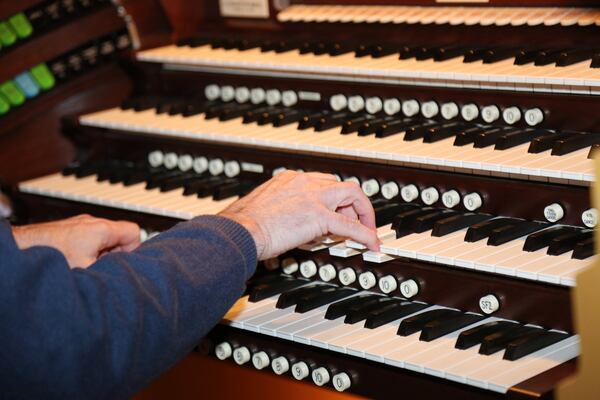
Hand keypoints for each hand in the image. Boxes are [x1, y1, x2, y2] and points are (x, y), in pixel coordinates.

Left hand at [12, 214, 140, 267]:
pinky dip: (86, 250)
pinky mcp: (67, 228)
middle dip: (115, 253)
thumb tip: (125, 274)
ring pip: (102, 237)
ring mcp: (79, 223)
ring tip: (86, 266)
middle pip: (118, 235)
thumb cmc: (52, 258)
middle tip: (103, 268)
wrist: (22, 251)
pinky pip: (87, 237)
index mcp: (102, 228)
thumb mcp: (90, 270)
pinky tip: (74, 262)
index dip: (133, 250)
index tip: (124, 263)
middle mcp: (92, 222)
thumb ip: (112, 268)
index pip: (134, 232)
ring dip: (99, 253)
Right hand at [219, 170, 379, 259]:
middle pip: (340, 184)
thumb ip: (280, 210)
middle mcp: (304, 182)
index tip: (337, 208)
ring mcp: (314, 197)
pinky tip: (371, 243)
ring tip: (368, 231)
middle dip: (352, 203)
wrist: (240, 230)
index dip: (333, 196)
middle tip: (355, 220)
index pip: (321, 181)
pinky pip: (351, 226)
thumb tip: (288, 224)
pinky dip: (365, 234)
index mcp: (289, 178)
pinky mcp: (320, 216)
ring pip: (353, 195)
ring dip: (364, 214)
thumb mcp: (264, 208)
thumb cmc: (243, 224)